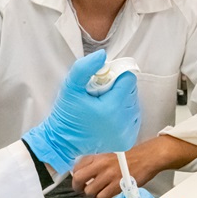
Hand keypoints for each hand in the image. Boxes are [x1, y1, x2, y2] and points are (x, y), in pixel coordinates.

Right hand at [23, 51, 139, 173]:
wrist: (63, 141)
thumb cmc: (66, 115)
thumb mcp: (70, 87)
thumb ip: (84, 68)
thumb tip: (102, 55)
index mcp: (111, 108)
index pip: (128, 79)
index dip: (114, 77)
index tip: (100, 83)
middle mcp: (123, 122)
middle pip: (132, 91)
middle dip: (117, 89)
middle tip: (98, 95)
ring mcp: (126, 133)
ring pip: (134, 104)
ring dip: (121, 101)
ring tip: (102, 106)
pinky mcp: (127, 140)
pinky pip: (133, 118)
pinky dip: (123, 114)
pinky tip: (108, 116)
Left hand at [73, 144, 154, 197]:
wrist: (146, 158)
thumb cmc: (128, 159)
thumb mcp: (107, 156)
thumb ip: (94, 164)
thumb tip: (82, 175)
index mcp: (97, 157)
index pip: (76, 168)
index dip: (76, 177)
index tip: (79, 182)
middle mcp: (100, 165)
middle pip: (79, 180)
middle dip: (78, 188)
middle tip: (83, 191)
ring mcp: (108, 176)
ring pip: (90, 192)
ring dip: (93, 196)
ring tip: (99, 194)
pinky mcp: (117, 186)